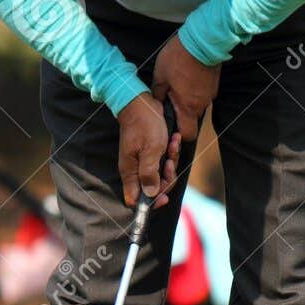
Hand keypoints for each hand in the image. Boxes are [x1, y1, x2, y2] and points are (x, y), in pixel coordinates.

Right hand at [116, 92, 179, 208]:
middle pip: (153, 189)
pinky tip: (174, 140)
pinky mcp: (151, 154)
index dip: (150, 202)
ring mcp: (143, 162)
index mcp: (131, 172)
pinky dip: (171, 152)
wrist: (141, 102)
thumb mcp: (151, 150)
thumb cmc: (144, 124)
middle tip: (170, 164)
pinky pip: (164, 161)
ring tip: (172, 145)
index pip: (135, 200)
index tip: (163, 197)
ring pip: (161, 175)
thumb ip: (150, 174)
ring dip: (171, 162)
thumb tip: (151, 194)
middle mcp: (135, 170)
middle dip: (166, 179)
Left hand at [152, 36, 219, 142]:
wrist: (203, 39)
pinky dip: (195, 90)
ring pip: (197, 105)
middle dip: (182, 113)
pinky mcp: (213, 84)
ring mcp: (210, 94)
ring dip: (188, 99)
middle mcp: (201, 104)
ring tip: (179, 84)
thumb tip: (157, 103)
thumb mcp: (161, 75)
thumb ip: (158, 94)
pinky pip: (202, 93)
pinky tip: (188, 76)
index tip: (171, 124)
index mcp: (188, 107)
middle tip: (171, 98)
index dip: (180, 134)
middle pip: (192, 119)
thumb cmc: (180, 57)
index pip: (188, 134)